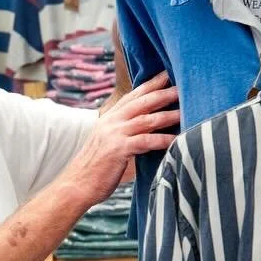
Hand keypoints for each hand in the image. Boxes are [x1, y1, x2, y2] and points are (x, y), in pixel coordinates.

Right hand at [61, 71, 179, 207]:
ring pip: (146, 119)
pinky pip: (145, 141)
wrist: (76, 185)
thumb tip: (147, 129)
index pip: (132, 96)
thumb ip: (124, 132)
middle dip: (163, 93)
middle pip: (141, 102)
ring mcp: (114, 134)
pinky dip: (162, 139)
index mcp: (109, 118)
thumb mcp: (107, 142)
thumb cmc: (95, 168)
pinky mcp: (118, 149)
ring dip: (167, 115)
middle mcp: (111, 122)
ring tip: (185, 112)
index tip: (167, 75)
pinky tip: (176, 140)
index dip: (150, 84)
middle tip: (182, 88)